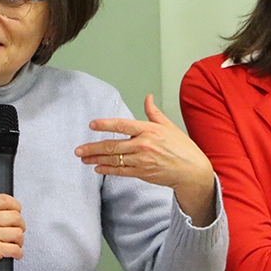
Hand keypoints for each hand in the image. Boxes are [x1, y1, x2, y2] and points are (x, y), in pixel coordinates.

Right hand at [0, 194, 25, 270]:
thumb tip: (14, 209)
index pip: (5, 200)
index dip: (16, 206)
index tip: (17, 212)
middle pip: (16, 217)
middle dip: (19, 226)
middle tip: (14, 232)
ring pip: (18, 233)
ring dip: (19, 241)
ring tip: (12, 244)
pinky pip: (16, 249)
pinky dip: (18, 253)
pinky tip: (14, 254)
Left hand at [75, 95, 216, 226]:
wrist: (192, 171)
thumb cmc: (182, 147)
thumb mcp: (168, 126)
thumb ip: (153, 112)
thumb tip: (147, 97)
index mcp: (150, 130)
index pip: (123, 125)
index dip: (106, 124)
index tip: (92, 124)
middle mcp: (144, 144)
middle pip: (113, 145)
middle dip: (93, 147)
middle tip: (78, 149)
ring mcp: (142, 160)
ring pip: (114, 159)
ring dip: (96, 158)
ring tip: (83, 158)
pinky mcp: (142, 173)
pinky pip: (120, 171)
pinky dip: (107, 169)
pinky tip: (97, 168)